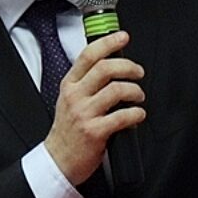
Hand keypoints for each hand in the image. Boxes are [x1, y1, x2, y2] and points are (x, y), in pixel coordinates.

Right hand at [42, 30, 145, 184]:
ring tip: (138, 96)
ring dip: (135, 91)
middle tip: (138, 72)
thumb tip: (112, 66)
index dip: (108, 42)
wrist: (59, 160)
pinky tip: (138, 115)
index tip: (123, 37)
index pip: (88, 55)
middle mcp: (75, 96)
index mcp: (69, 85)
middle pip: (106, 68)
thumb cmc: (68, 131)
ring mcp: (84, 114)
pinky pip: (123, 116)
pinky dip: (137, 113)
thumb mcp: (69, 100)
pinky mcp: (95, 131)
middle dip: (129, 66)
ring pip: (117, 90)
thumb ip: (85, 83)